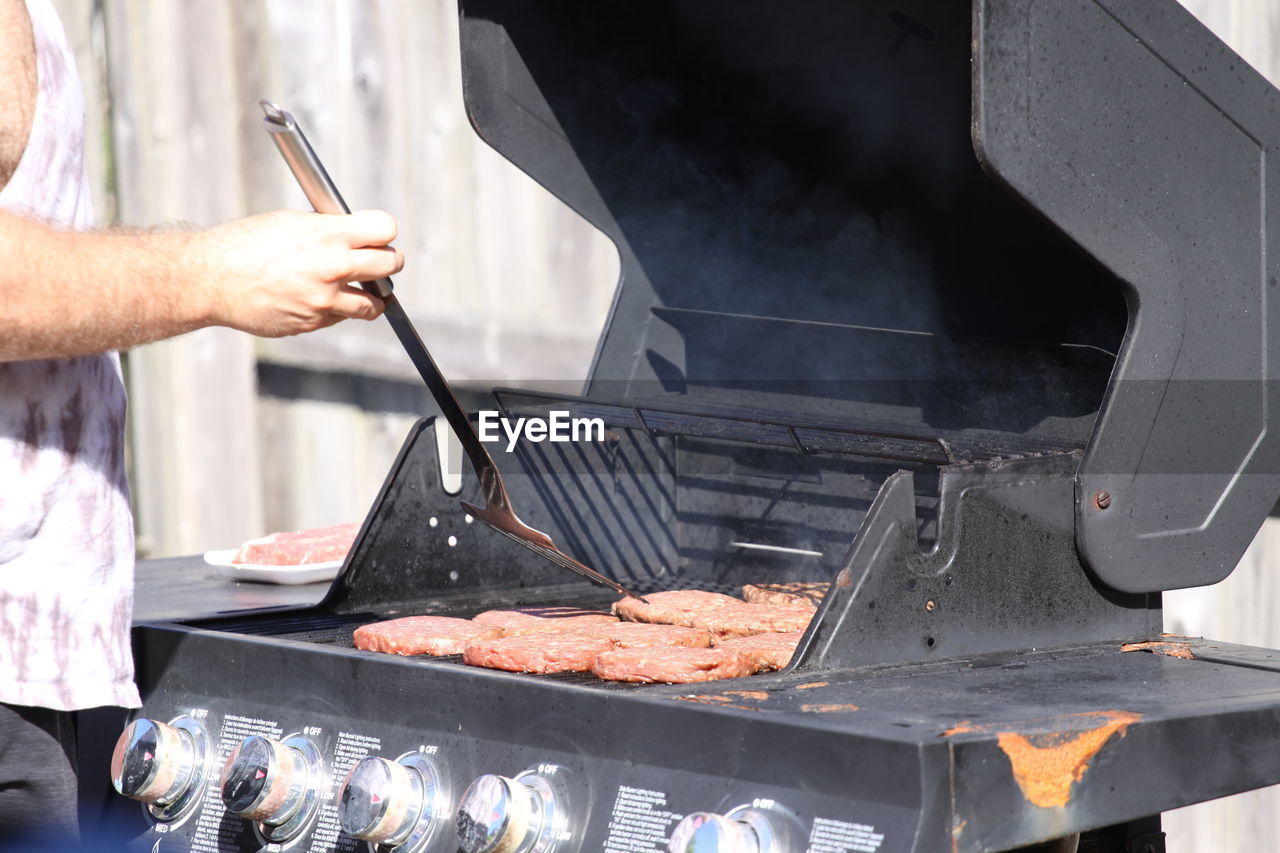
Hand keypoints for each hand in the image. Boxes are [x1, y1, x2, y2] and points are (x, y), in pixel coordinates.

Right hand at [194, 209, 403, 336]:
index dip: (383, 231)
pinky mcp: (313, 322)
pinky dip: (336, 309)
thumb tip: (355, 233)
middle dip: (389, 262)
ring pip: (373, 304)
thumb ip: (328, 229)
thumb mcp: (290, 221)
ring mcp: (324, 300)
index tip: (380, 235)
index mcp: (328, 235)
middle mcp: (332, 268)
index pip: (385, 229)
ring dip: (371, 296)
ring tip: (362, 288)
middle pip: (390, 265)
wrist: (212, 279)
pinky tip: (316, 298)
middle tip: (383, 262)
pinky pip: (339, 318)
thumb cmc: (246, 244)